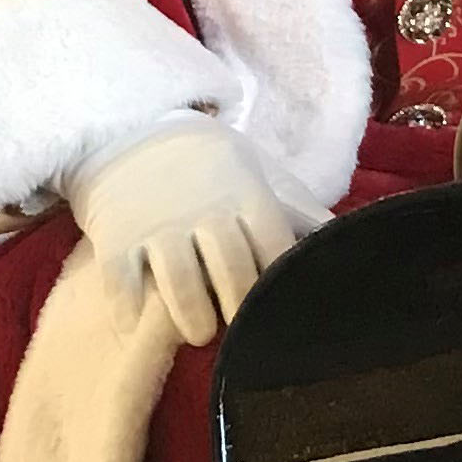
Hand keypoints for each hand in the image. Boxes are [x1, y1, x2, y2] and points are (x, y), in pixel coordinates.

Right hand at [71, 117, 322, 347]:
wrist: (132, 128)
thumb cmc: (210, 168)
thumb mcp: (258, 175)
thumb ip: (300, 211)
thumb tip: (346, 239)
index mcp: (246, 195)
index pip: (274, 245)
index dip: (280, 281)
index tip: (280, 304)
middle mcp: (203, 210)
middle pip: (231, 268)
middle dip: (242, 306)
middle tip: (243, 331)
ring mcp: (156, 224)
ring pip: (178, 280)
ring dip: (191, 316)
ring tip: (199, 333)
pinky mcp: (114, 236)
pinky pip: (121, 281)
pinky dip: (128, 309)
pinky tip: (139, 325)